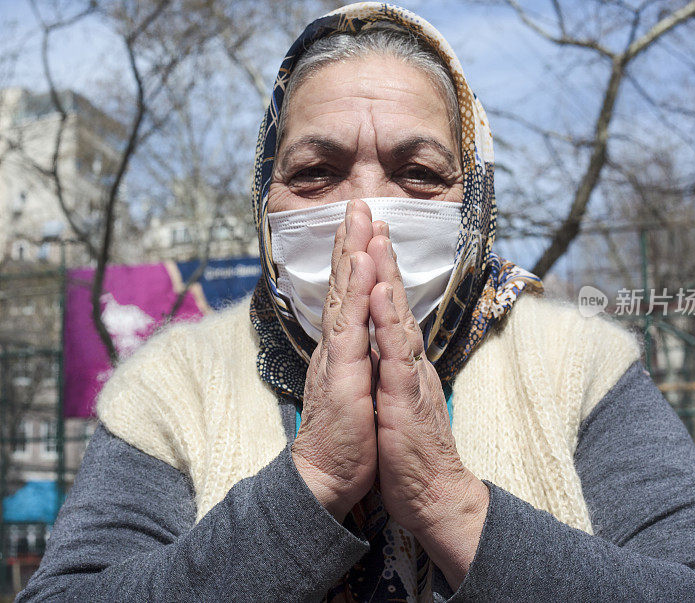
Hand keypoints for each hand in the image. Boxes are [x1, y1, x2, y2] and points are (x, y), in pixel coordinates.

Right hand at [292, 200, 384, 521]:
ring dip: (351, 253)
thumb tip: (365, 337)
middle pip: (342, 284)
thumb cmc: (347, 436)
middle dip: (350, 241)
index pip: (348, 295)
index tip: (362, 227)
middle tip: (356, 203)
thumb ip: (358, 358)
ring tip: (356, 217)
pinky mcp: (342, 373)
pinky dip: (356, 291)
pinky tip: (360, 263)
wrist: (328, 476)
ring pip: (344, 294)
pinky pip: (351, 325)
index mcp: (343, 348)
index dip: (353, 260)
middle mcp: (336, 344)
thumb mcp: (357, 388)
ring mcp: (336, 356)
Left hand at [367, 233, 489, 588]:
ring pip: (396, 317)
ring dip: (387, 276)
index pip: (385, 304)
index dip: (377, 267)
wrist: (430, 492)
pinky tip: (383, 295)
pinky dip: (389, 323)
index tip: (367, 231)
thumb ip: (392, 365)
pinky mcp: (405, 398)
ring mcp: (408, 376)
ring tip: (377, 238)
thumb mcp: (395, 397)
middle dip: (381, 253)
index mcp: (399, 359)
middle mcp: (406, 359)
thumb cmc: (408, 446)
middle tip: (371, 212)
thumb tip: (384, 340)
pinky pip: (396, 356)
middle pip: (392, 299)